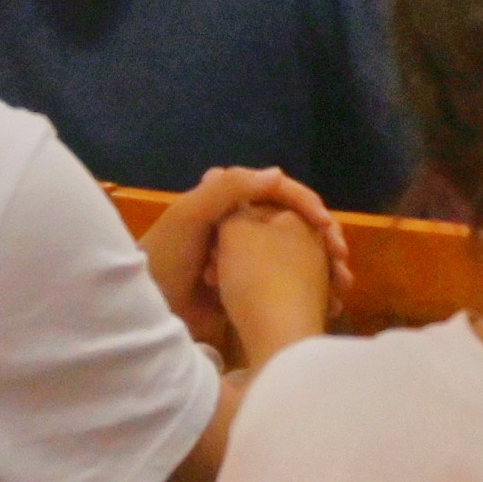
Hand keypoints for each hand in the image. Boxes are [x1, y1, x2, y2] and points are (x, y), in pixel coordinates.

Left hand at [144, 164, 352, 347]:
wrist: (141, 308)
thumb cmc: (164, 255)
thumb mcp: (190, 215)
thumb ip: (228, 190)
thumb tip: (278, 173)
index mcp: (232, 202)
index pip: (281, 194)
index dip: (308, 207)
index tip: (328, 229)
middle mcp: (244, 226)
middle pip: (295, 225)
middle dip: (323, 241)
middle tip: (341, 263)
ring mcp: (247, 259)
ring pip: (296, 257)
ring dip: (322, 270)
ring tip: (339, 289)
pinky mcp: (246, 289)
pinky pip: (283, 285)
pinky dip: (307, 293)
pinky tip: (323, 306)